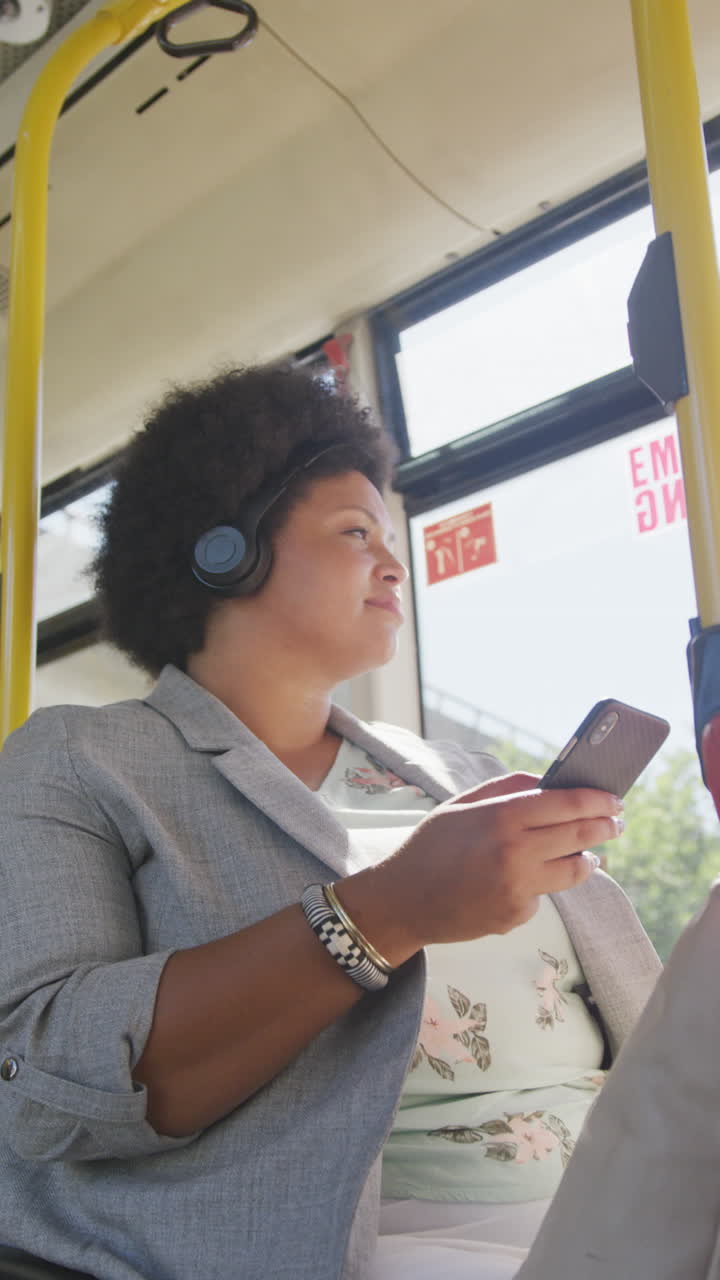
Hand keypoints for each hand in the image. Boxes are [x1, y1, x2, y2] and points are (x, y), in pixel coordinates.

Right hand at [350, 774, 622, 962]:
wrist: (403, 901)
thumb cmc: (430, 846)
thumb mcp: (462, 804)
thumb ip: (507, 788)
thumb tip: (549, 782)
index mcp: (501, 816)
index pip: (567, 803)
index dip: (598, 800)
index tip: (615, 798)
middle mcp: (514, 851)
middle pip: (580, 836)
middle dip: (606, 827)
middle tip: (617, 822)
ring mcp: (518, 888)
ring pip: (574, 871)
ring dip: (587, 860)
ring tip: (589, 855)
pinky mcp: (516, 916)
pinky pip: (543, 894)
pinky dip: (541, 885)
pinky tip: (520, 881)